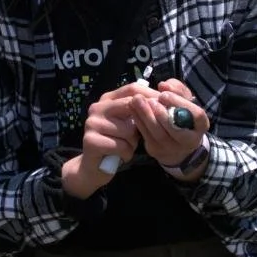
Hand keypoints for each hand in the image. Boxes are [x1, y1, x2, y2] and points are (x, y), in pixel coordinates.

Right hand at [62, 80, 162, 197]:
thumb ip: (139, 111)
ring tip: (125, 147)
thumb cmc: (117, 142)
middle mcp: (97, 107)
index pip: (132, 89)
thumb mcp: (130, 123)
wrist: (95, 168)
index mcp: (107, 99)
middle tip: (139, 135)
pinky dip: (126, 153)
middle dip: (142, 122)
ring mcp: (92, 123)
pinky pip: (122, 145)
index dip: (151, 96)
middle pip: (131, 106)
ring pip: (128, 130)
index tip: (166, 105)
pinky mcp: (90, 141)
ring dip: (133, 143)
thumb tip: (163, 101)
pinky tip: (120, 155)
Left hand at [130, 77, 209, 170]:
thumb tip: (164, 85)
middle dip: (161, 114)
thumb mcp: (185, 100)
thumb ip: (177, 89)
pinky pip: (147, 136)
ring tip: (136, 101)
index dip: (179, 104)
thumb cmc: (182, 115)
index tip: (164, 95)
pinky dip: (139, 122)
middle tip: (149, 100)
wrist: (177, 142)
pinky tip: (132, 110)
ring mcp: (172, 148)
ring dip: (146, 117)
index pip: (196, 115)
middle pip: (175, 129)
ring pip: (159, 134)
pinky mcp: (156, 150)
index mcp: (201, 126)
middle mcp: (190, 140)